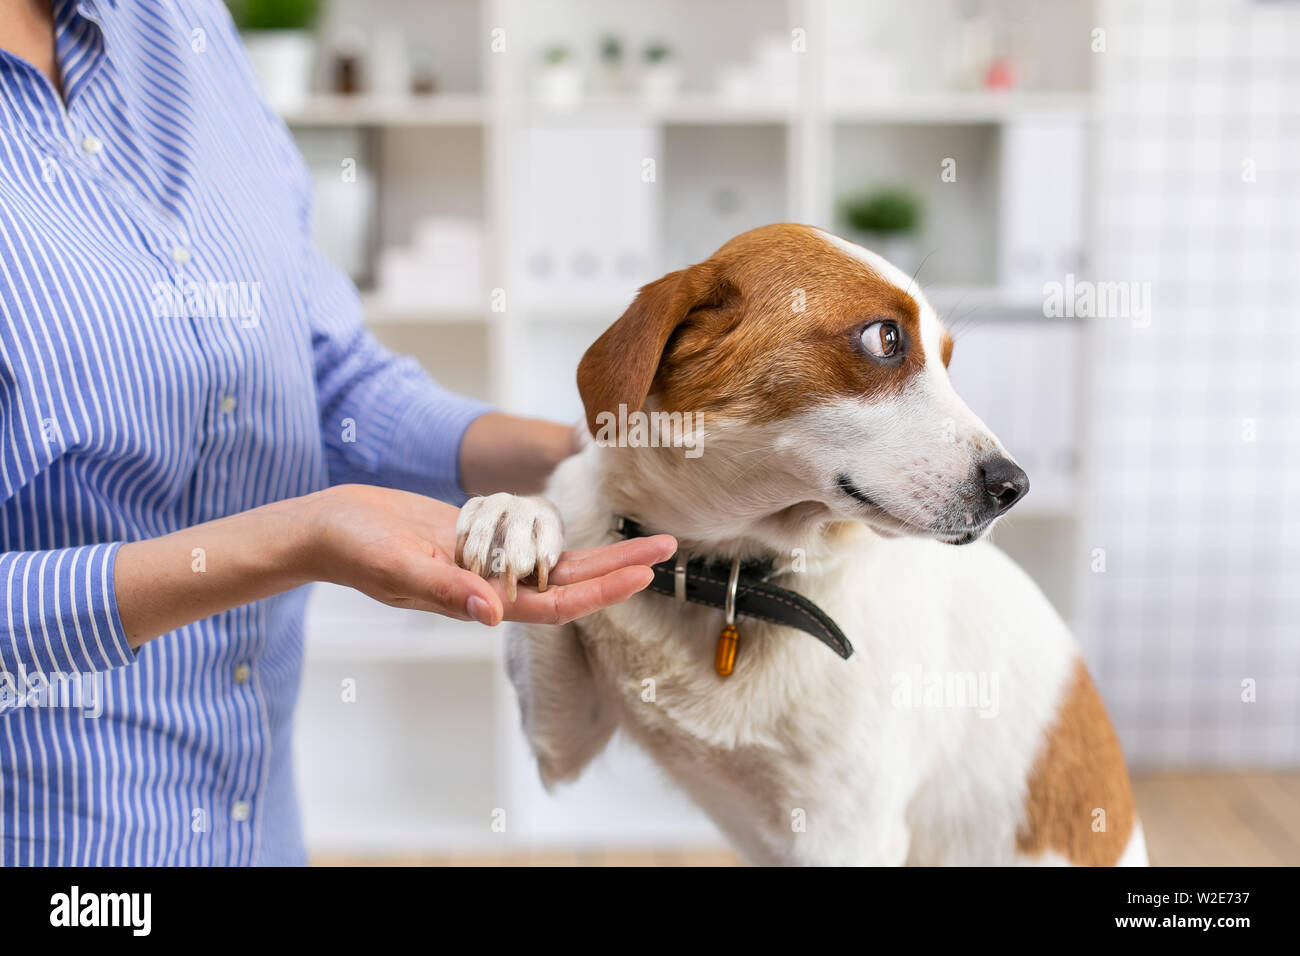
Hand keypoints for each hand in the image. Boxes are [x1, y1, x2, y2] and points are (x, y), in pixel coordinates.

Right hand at [297, 484, 674, 626]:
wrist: (329, 528)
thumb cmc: (354, 550)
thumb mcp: (396, 567)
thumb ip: (444, 590)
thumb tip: (493, 613)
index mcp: (476, 599)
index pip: (553, 604)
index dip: (600, 590)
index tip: (643, 575)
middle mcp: (490, 587)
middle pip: (569, 583)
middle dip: (620, 568)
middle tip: (669, 548)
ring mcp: (485, 564)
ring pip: (556, 562)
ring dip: (601, 552)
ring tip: (646, 538)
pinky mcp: (477, 539)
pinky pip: (530, 540)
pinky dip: (562, 534)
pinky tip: (589, 527)